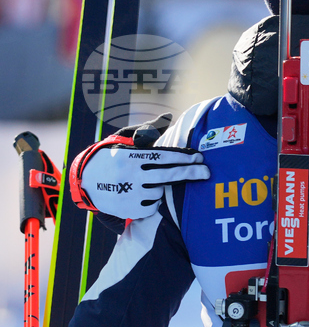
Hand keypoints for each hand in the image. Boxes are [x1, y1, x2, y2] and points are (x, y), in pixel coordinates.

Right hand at [70, 114, 209, 219]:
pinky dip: (152, 201)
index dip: (182, 156)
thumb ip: (148, 130)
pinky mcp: (128, 210)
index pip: (162, 156)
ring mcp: (129, 194)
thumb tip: (168, 117)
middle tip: (207, 172)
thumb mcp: (124, 139)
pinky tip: (142, 193)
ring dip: (162, 187)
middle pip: (168, 175)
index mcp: (130, 157)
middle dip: (190, 173)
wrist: (84, 181)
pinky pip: (151, 206)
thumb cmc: (111, 156)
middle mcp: (130, 176)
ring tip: (149, 182)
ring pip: (159, 191)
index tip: (198, 157)